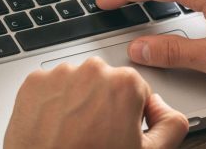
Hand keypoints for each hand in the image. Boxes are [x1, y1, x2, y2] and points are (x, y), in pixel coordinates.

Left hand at [5, 57, 188, 148]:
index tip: (119, 130)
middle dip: (103, 104)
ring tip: (73, 134)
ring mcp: (60, 75)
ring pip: (76, 83)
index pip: (136, 90)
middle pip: (105, 83)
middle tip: (95, 136)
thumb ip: (171, 124)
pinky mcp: (34, 83)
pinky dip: (52, 103)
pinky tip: (55, 127)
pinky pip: (49, 87)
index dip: (130, 114)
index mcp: (125, 83)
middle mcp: (93, 70)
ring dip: (77, 101)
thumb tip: (164, 108)